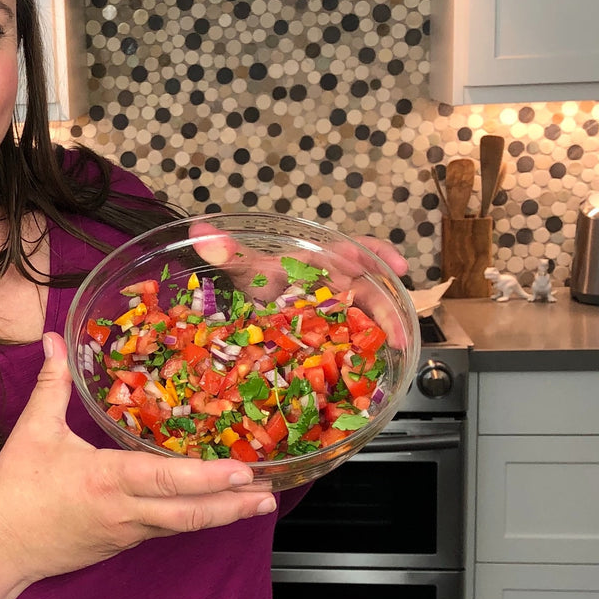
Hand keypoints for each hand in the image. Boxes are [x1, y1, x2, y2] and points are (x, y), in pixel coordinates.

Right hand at [0, 333, 275, 585]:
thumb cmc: (16, 490)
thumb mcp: (34, 431)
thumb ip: (51, 383)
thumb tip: (52, 339)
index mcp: (106, 479)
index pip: (167, 480)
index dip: (208, 478)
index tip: (242, 471)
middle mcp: (125, 511)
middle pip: (190, 513)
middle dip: (233, 504)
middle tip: (269, 493)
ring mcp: (127, 531)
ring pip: (184, 525)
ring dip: (223, 514)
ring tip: (258, 503)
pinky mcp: (124, 542)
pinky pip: (167, 528)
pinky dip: (195, 518)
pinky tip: (214, 508)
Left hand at [186, 221, 411, 347]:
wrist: (249, 312)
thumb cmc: (257, 283)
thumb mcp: (245, 270)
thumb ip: (227, 253)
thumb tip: (198, 232)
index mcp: (321, 262)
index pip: (357, 249)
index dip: (380, 254)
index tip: (399, 265)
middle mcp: (336, 286)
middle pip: (370, 290)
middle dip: (387, 308)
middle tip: (400, 332)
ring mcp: (338, 314)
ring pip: (368, 318)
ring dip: (386, 330)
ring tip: (399, 348)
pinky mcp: (336, 339)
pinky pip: (356, 343)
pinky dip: (367, 352)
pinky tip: (375, 366)